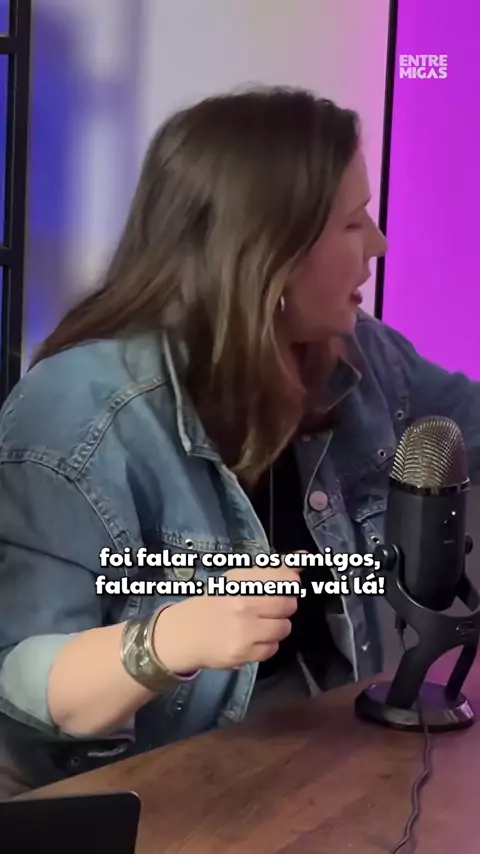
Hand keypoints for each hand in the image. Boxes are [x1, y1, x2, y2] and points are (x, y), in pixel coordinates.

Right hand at [152, 564, 300, 673]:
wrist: (185, 633)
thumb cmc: (215, 603)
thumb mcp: (238, 579)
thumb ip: (272, 569)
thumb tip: (303, 558)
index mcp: (240, 580)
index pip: (285, 578)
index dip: (289, 583)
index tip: (284, 585)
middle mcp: (242, 603)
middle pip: (288, 603)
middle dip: (285, 605)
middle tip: (269, 607)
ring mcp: (243, 630)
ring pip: (284, 627)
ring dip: (277, 626)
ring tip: (259, 624)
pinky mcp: (243, 653)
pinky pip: (273, 648)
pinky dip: (267, 644)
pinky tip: (252, 638)